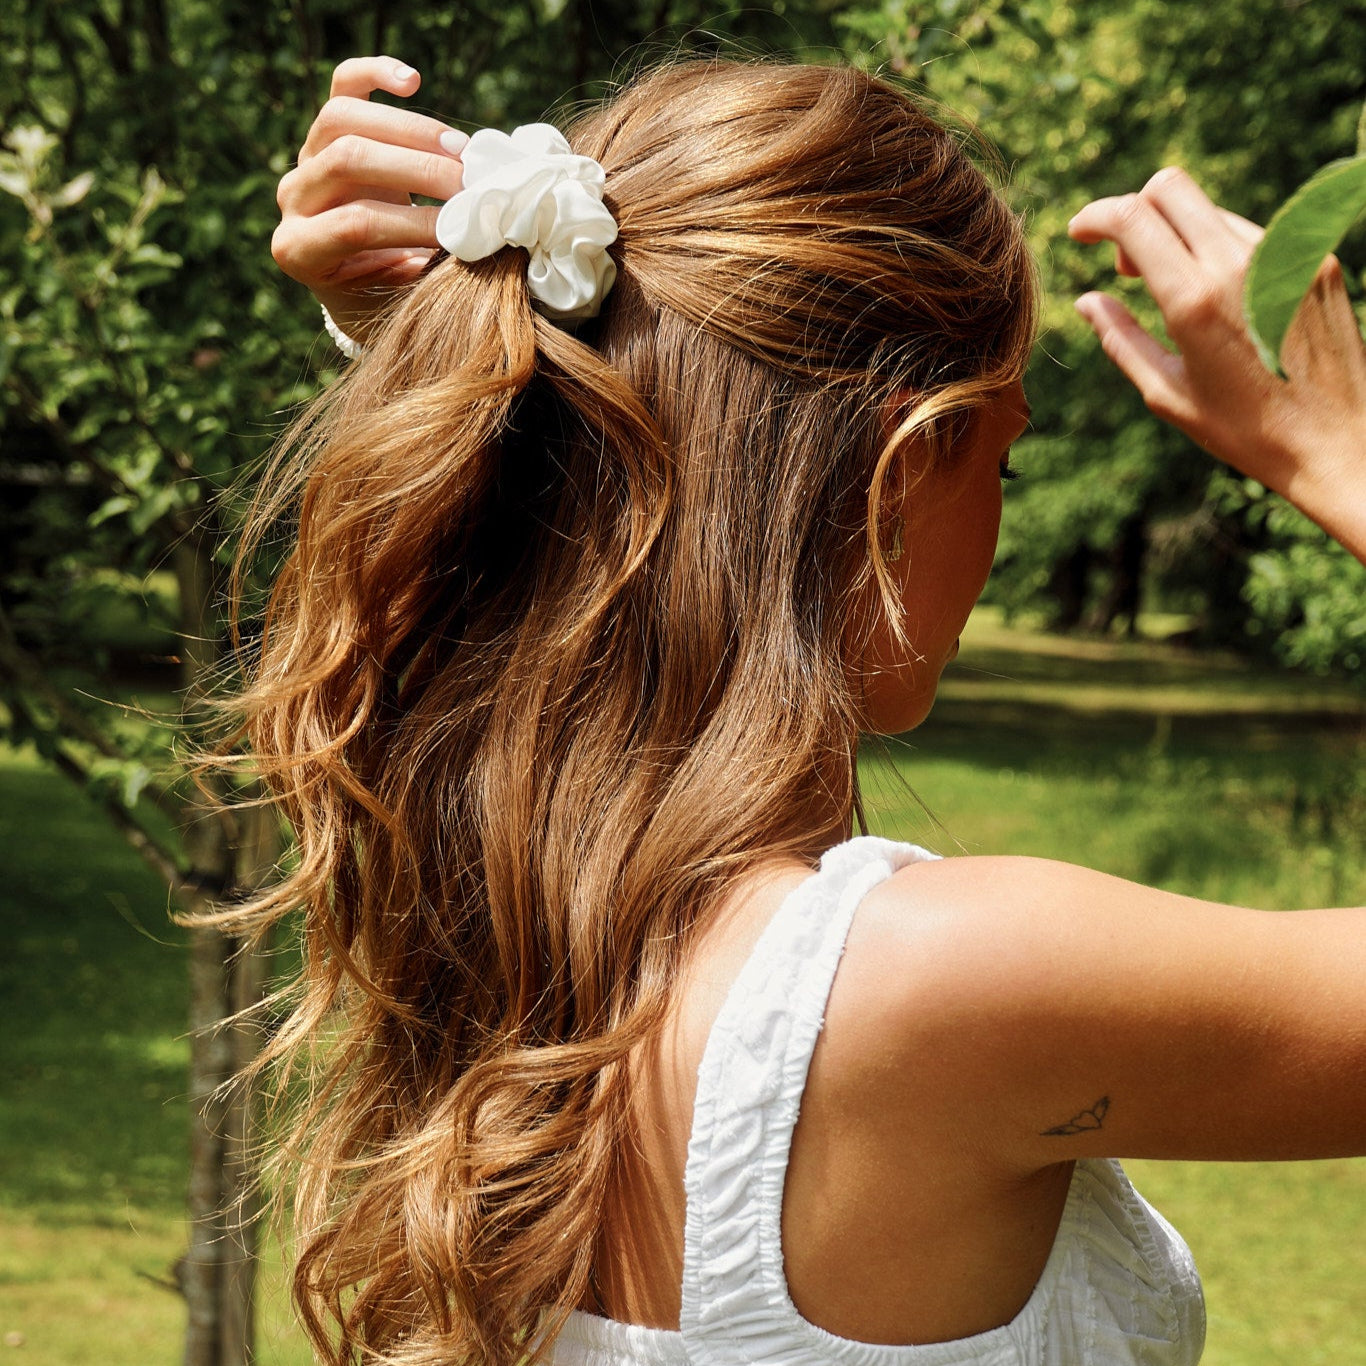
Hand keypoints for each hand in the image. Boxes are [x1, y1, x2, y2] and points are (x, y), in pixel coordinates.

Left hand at [272, 56, 466, 345]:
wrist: (364, 282)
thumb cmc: (389, 296)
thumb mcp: (402, 299)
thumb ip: (426, 270)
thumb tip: (479, 234)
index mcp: (299, 250)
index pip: (355, 224)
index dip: (412, 224)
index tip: (462, 229)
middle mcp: (292, 198)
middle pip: (347, 160)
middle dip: (417, 169)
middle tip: (470, 183)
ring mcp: (305, 159)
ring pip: (342, 118)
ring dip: (411, 130)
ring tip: (460, 151)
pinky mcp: (325, 128)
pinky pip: (343, 85)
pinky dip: (376, 73)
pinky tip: (413, 81)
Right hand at [1069, 166, 1365, 562]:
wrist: (1339, 441)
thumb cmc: (1247, 431)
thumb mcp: (1168, 394)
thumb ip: (1122, 340)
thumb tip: (1088, 302)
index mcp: (1194, 301)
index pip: (1134, 217)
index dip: (1097, 215)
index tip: (1080, 232)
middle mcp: (1241, 264)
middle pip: (1171, 188)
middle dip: (1135, 212)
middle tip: (1126, 264)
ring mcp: (1284, 255)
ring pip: (1211, 211)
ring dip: (1179, 237)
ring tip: (1176, 294)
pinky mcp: (1315, 259)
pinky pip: (1253, 234)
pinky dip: (1221, 253)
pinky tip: (1224, 303)